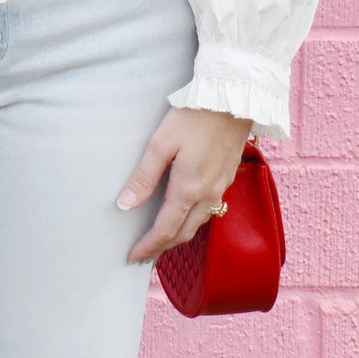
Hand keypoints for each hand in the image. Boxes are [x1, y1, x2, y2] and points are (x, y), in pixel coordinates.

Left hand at [116, 106, 254, 265]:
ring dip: (180, 235)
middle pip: (184, 232)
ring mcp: (221, 186)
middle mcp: (208, 194)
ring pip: (199, 222)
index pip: (165, 230)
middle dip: (163, 247)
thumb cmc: (195, 117)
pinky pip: (210, 209)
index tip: (132, 257)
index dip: (148, 246)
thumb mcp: (161, 143)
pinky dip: (194, 220)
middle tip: (145, 254)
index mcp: (188, 189)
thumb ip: (143, 177)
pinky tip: (186, 213)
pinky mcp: (228, 176)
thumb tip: (125, 205)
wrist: (234, 100)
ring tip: (162, 238)